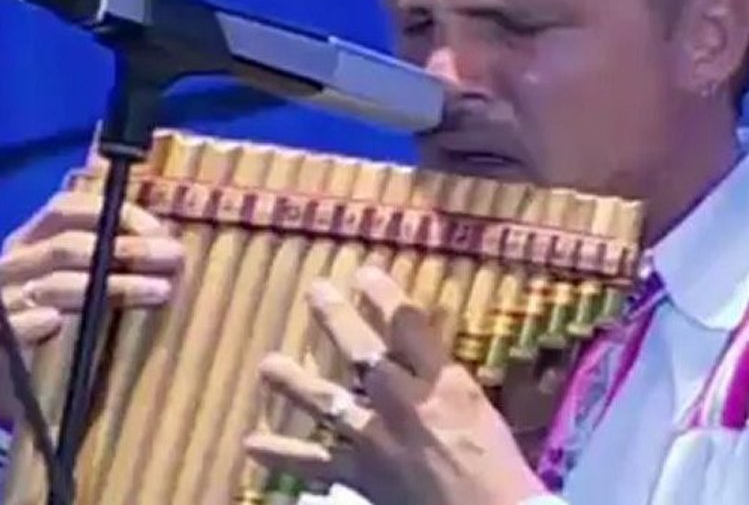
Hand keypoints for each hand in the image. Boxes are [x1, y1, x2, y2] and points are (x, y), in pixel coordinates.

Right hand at [0, 190, 183, 420]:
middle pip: (68, 246)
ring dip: (109, 286)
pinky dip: (31, 322)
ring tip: (156, 291)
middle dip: (128, 251)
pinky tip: (56, 321)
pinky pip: (7, 327)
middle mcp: (13, 261)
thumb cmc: (75, 320)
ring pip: (51, 284)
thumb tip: (170, 242)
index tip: (161, 234)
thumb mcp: (96, 280)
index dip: (118, 215)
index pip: (69, 208)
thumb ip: (121, 255)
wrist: (29, 382)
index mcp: (35, 236)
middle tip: (174, 260)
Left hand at [245, 264, 548, 504]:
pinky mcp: (361, 475)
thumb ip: (443, 380)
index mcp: (441, 383)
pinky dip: (282, 456)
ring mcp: (376, 439)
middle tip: (315, 291)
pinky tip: (251, 445)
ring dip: (293, 382)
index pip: (408, 325)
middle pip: (362, 351)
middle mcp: (402, 402)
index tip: (364, 273)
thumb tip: (417, 350)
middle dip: (337, 318)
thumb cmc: (497, 467)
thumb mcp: (478, 409)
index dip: (383, 295)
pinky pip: (315, 465)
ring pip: (326, 401)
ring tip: (267, 365)